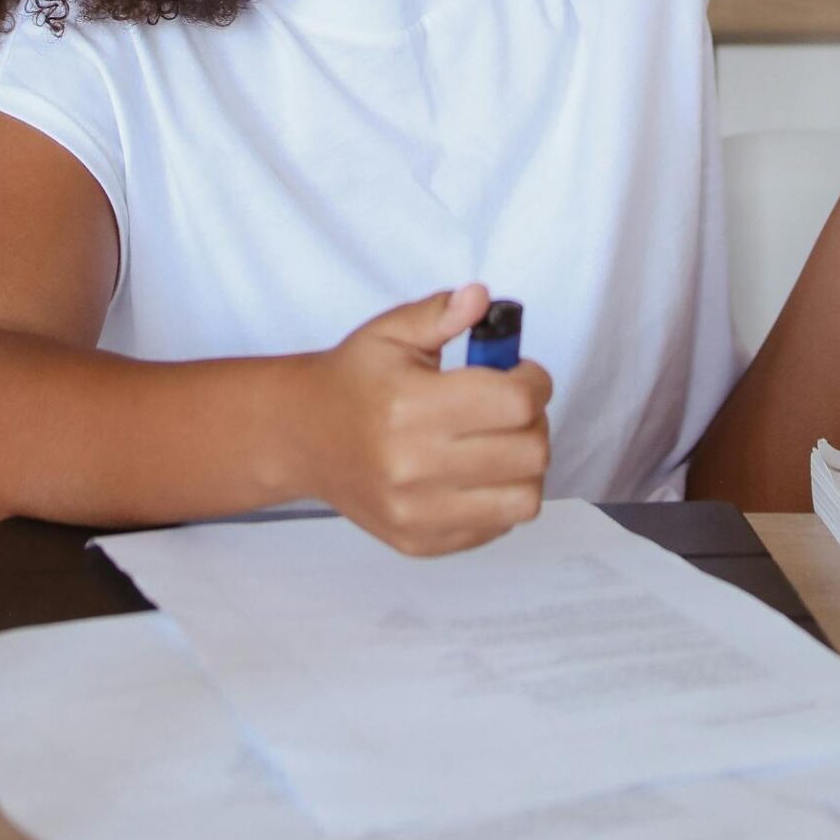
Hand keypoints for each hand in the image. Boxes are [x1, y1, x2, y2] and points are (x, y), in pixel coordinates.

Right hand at [295, 283, 551, 555]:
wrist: (304, 437)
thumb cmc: (353, 379)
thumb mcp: (389, 331)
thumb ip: (440, 313)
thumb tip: (480, 297)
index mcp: (410, 406)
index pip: (515, 403)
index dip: (534, 382)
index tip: (522, 373)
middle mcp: (413, 467)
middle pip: (529, 453)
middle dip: (534, 421)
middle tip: (512, 406)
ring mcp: (417, 513)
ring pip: (523, 500)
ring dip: (524, 466)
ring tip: (500, 441)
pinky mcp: (420, 542)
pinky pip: (496, 528)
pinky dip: (499, 497)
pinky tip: (475, 471)